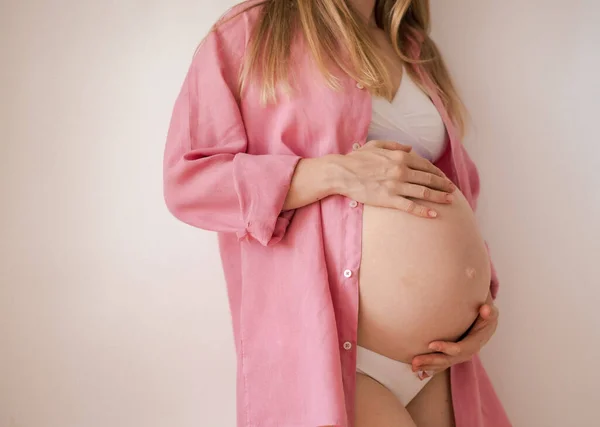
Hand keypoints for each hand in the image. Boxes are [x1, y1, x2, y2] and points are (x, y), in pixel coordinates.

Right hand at [334, 140, 455, 217]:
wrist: (341, 173)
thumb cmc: (356, 159)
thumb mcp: (375, 145)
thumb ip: (394, 145)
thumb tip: (410, 148)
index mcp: (399, 156)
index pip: (425, 165)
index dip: (437, 172)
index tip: (443, 178)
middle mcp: (401, 170)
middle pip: (428, 178)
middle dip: (442, 185)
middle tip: (452, 190)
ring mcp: (396, 185)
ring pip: (424, 192)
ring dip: (439, 197)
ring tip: (449, 201)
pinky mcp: (389, 199)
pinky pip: (410, 206)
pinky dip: (424, 211)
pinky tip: (433, 215)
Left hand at [411, 293, 498, 379]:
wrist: (487, 323)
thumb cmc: (486, 315)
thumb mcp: (490, 312)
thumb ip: (489, 312)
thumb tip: (485, 309)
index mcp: (476, 342)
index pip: (460, 348)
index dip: (446, 348)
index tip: (430, 345)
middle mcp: (467, 352)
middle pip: (448, 359)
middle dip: (432, 361)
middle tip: (415, 361)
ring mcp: (460, 356)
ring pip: (443, 363)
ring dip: (428, 366)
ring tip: (412, 367)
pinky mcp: (454, 356)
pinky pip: (443, 364)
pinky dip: (432, 369)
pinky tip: (420, 374)